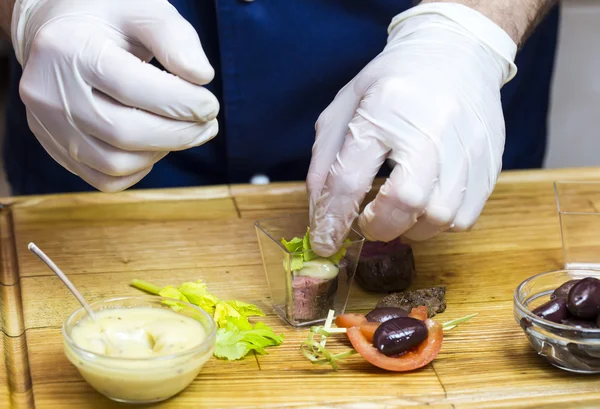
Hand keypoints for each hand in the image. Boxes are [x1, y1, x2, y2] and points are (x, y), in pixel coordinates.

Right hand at [12, 0, 218, 191]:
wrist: (58, 31)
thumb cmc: (107, 17)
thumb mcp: (141, 8)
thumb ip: (174, 37)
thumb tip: (202, 76)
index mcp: (67, 48)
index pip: (131, 88)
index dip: (181, 103)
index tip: (210, 104)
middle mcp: (48, 92)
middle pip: (124, 133)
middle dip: (179, 134)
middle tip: (208, 124)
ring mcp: (48, 126)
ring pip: (116, 163)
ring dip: (162, 152)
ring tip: (184, 130)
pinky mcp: (58, 149)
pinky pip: (106, 179)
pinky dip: (140, 169)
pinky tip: (154, 144)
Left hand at [307, 3, 517, 255]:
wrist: (457, 53)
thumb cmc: (394, 82)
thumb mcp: (347, 105)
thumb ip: (327, 159)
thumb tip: (321, 213)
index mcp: (384, 108)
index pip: (350, 177)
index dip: (332, 219)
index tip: (325, 242)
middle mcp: (431, 127)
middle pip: (405, 201)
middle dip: (379, 226)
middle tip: (369, 222)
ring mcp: (467, 145)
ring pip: (440, 217)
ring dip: (410, 228)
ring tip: (397, 213)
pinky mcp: (490, 161)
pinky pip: (465, 216)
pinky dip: (439, 223)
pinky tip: (426, 205)